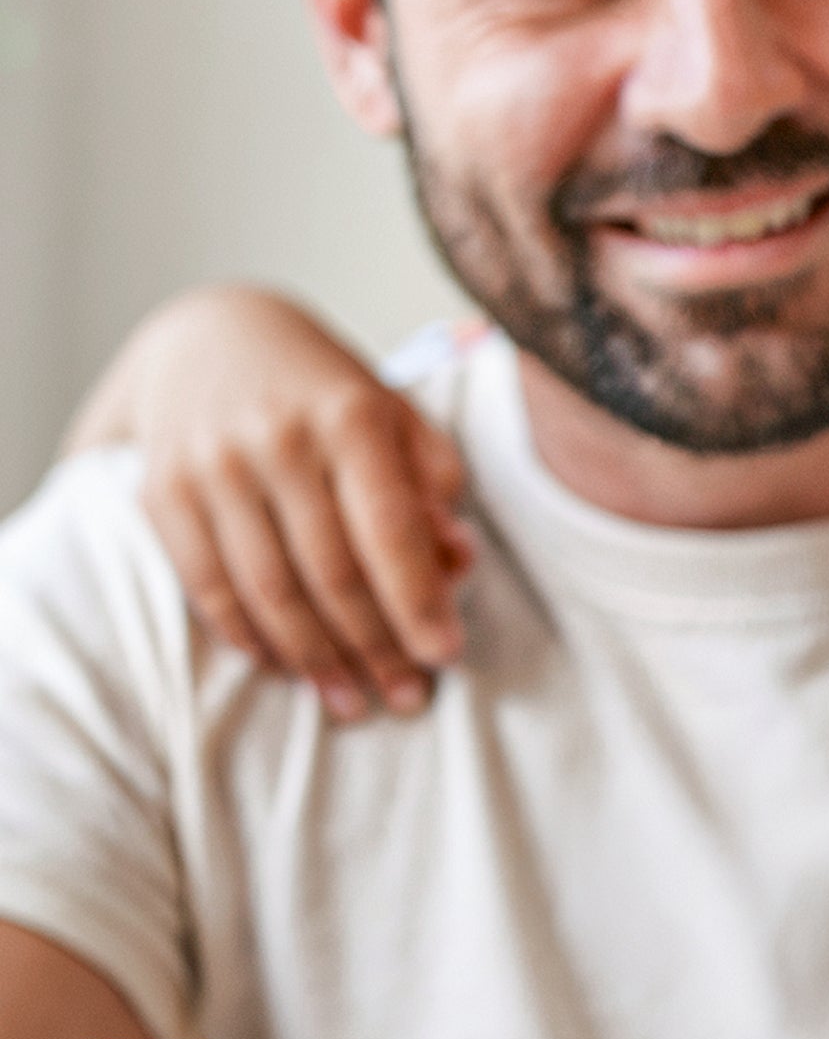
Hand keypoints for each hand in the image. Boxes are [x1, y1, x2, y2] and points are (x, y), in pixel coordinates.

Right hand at [67, 288, 475, 722]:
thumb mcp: (397, 417)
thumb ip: (434, 485)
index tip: (446, 656)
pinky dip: (248, 637)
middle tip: (408, 696)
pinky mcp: (161, 491)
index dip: (420, 603)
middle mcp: (277, 439)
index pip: (390, 531)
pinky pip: (207, 587)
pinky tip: (285, 668)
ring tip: (351, 701)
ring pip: (270, 591)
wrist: (213, 337)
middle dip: (376, 647)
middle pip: (333, 574)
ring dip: (316, 659)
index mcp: (350, 416)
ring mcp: (212, 465)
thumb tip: (456, 561)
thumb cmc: (329, 394)